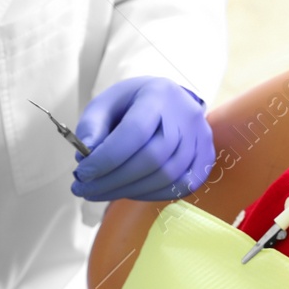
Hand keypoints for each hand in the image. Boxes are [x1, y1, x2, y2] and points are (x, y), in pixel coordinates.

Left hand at [70, 76, 213, 201]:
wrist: (169, 102)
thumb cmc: (133, 103)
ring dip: (128, 191)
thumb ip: (92, 126)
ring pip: (166, 176)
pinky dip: (150, 194)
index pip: (135, 131)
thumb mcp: (107, 103)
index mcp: (159, 94)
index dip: (107, 158)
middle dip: (113, 180)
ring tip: (100, 192)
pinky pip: (180, 186)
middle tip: (84, 189)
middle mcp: (186, 115)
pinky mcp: (205, 157)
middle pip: (152, 158)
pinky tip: (128, 191)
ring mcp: (200, 138)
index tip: (83, 173)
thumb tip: (85, 156)